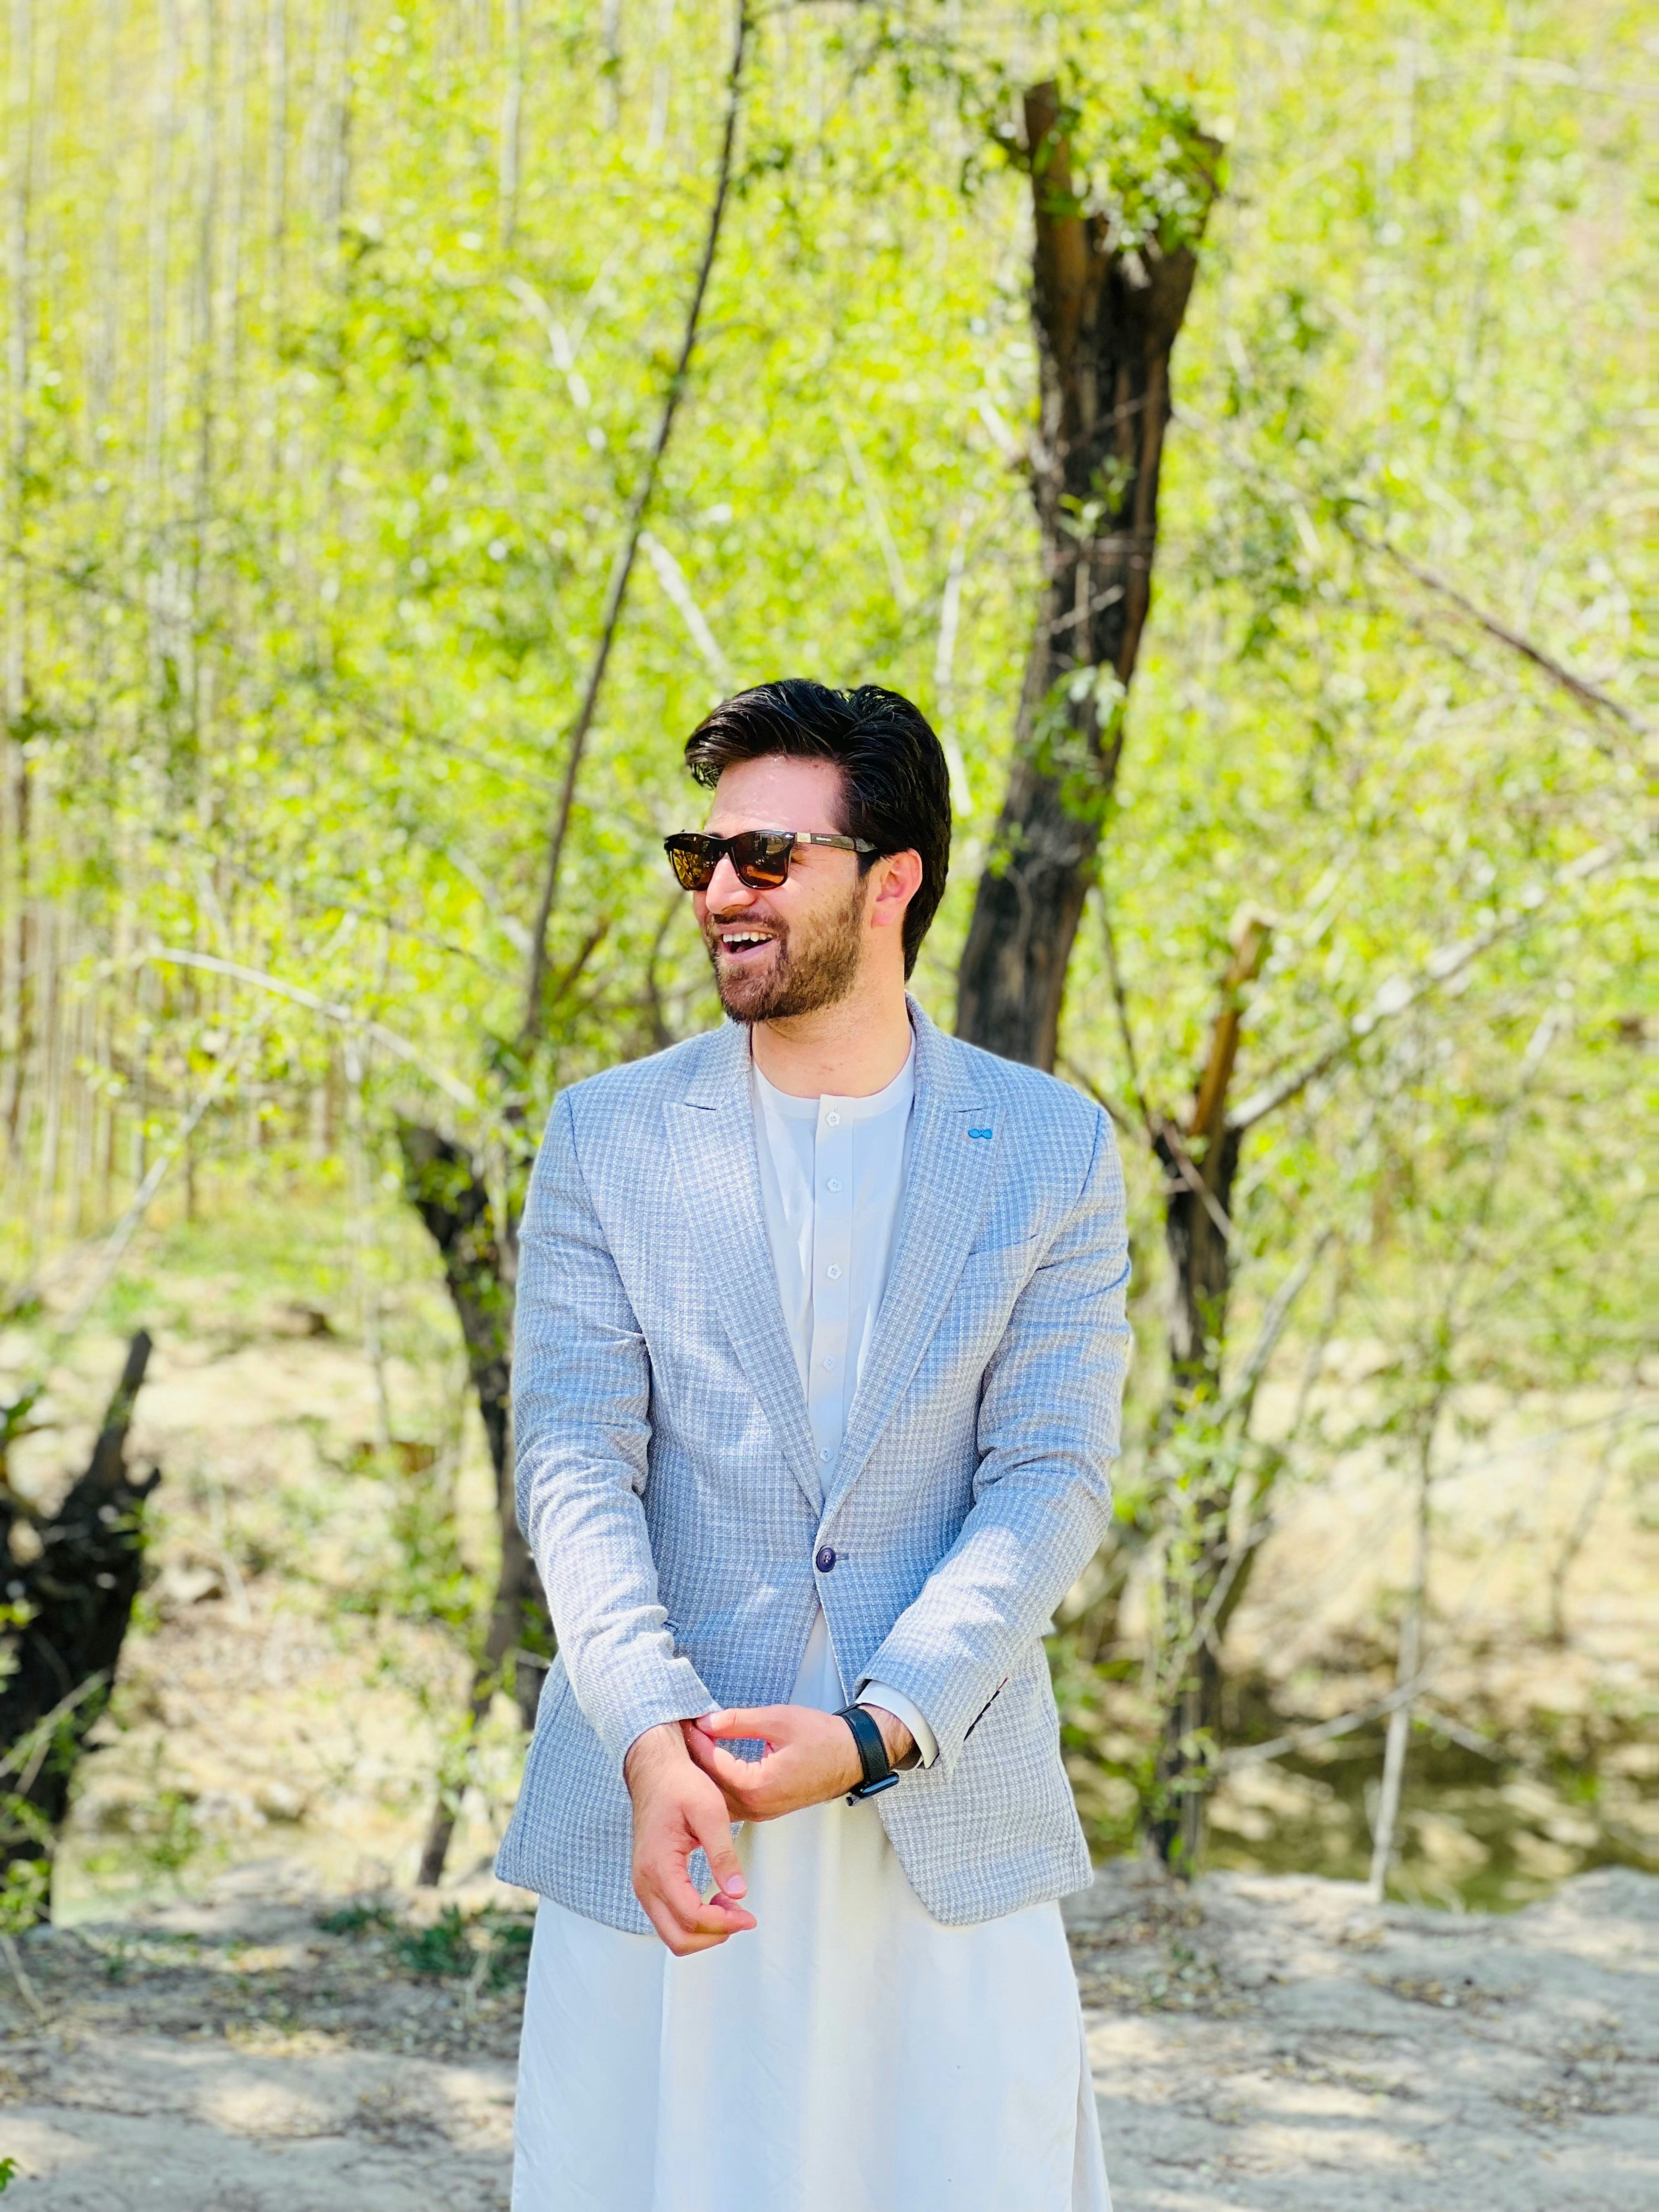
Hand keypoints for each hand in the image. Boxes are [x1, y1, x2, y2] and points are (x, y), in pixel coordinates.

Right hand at [623, 1722, 756, 1955]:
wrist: (655, 1770)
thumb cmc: (679, 1784)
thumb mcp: (709, 1811)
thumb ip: (723, 1853)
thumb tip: (739, 1892)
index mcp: (658, 1865)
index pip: (691, 1916)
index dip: (723, 1923)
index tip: (748, 1916)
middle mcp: (645, 1882)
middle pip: (677, 1938)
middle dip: (714, 1935)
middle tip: (743, 1917)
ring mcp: (644, 1884)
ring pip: (672, 1933)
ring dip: (704, 1930)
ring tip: (732, 1907)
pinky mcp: (649, 1882)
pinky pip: (669, 1917)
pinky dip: (694, 1920)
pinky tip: (716, 1899)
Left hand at [683, 1703, 914, 1821]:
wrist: (852, 1757)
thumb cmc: (823, 1738)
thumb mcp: (778, 1720)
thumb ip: (739, 1721)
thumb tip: (707, 1720)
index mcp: (758, 1786)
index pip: (714, 1765)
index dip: (698, 1741)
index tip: (686, 1721)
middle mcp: (756, 1807)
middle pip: (710, 1787)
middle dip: (695, 1759)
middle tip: (681, 1733)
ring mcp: (760, 1812)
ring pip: (719, 1798)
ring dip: (704, 1773)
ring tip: (691, 1745)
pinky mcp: (764, 1809)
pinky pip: (731, 1801)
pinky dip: (718, 1783)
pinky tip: (711, 1762)